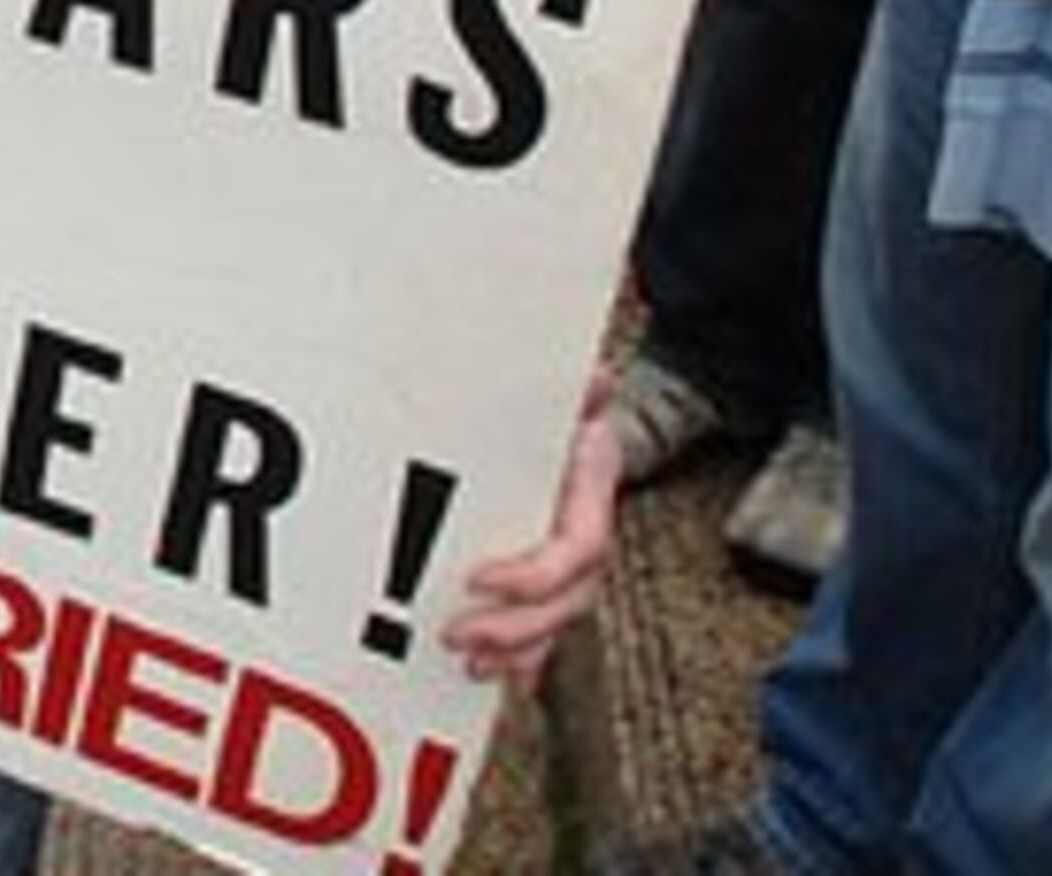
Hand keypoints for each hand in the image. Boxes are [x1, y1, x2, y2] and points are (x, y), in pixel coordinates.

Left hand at [440, 372, 622, 690]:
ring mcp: (569, 573)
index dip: (532, 575)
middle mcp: (584, 546)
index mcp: (588, 502)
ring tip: (467, 659)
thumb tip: (595, 377)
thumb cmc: (557, 423)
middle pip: (566, 604)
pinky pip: (541, 634)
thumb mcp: (558, 402)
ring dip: (514, 651)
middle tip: (456, 631)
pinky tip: (489, 674)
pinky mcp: (545, 589)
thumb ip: (573, 393)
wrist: (576, 440)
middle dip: (515, 628)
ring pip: (554, 628)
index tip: (477, 577)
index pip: (578, 552)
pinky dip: (519, 659)